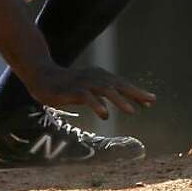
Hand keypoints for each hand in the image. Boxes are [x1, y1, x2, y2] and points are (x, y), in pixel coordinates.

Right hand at [20, 62, 154, 119]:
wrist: (41, 75)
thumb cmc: (64, 84)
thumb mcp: (84, 90)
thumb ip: (98, 96)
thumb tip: (109, 108)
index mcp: (99, 77)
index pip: (121, 84)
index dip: (136, 92)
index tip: (150, 102)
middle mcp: (94, 77)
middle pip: (118, 84)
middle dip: (135, 93)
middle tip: (150, 102)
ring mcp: (83, 82)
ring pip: (105, 90)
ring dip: (119, 100)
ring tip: (132, 111)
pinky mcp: (72, 90)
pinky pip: (86, 97)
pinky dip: (96, 104)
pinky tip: (104, 114)